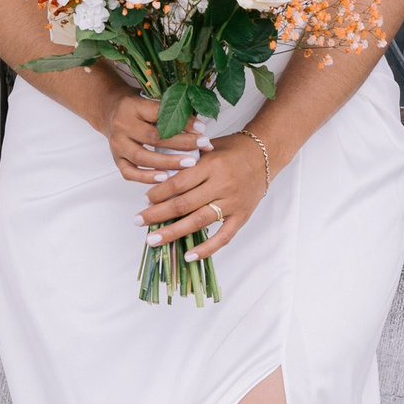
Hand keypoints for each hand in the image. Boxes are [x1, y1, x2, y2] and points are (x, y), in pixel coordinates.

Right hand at [96, 91, 208, 185]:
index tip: (202, 128)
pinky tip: (165, 178)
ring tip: (188, 163)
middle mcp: (122, 125)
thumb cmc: (137, 107)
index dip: (182, 122)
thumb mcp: (150, 100)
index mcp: (132, 106)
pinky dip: (148, 178)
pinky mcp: (116, 159)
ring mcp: (117, 144)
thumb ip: (170, 111)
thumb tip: (200, 128)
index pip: (160, 114)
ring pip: (142, 157)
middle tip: (202, 145)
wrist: (110, 111)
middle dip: (181, 143)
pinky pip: (131, 173)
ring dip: (168, 162)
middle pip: (153, 137)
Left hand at [139, 132, 266, 259]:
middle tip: (138, 221)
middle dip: (158, 215)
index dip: (159, 193)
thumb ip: (187, 161)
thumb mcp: (208, 147)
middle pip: (184, 204)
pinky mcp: (241, 216)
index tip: (144, 200)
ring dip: (173, 232)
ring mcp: (232, 203)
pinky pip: (223, 237)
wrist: (264, 153)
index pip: (179, 183)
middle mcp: (221, 185)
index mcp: (211, 166)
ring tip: (153, 239)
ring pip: (198, 222)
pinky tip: (188, 255)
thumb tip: (160, 178)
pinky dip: (206, 249)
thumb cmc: (233, 149)